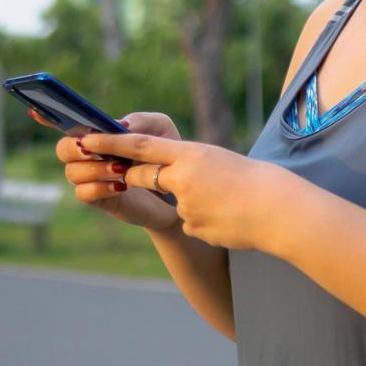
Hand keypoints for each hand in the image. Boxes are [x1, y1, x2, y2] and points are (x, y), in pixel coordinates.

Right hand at [33, 108, 182, 232]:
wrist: (178, 189)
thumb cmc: (164, 153)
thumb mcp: (160, 128)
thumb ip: (140, 121)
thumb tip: (118, 125)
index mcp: (98, 133)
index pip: (66, 124)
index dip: (47, 117)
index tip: (34, 110)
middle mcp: (88, 155)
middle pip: (62, 148)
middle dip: (75, 147)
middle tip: (95, 148)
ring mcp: (91, 178)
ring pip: (72, 172)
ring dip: (95, 168)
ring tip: (121, 168)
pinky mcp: (100, 199)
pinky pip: (83, 193)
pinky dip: (99, 187)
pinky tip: (121, 186)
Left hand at [78, 130, 298, 250]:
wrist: (278, 210)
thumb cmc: (254, 181)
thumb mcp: (218, 161)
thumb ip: (189, 165)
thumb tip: (169, 177)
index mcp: (190, 153)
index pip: (142, 145)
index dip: (112, 142)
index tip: (88, 138)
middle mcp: (183, 177)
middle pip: (145, 176)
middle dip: (142, 178)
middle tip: (156, 177)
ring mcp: (185, 204)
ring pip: (174, 203)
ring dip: (195, 204)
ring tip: (225, 203)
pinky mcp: (191, 227)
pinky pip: (190, 223)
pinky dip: (206, 221)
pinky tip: (227, 220)